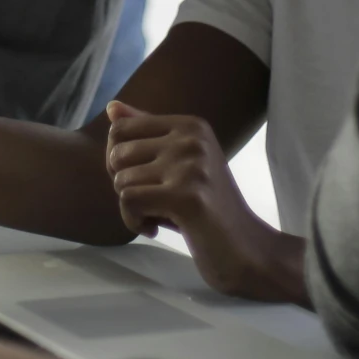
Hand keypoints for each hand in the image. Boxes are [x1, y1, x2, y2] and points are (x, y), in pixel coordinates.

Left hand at [105, 102, 305, 302]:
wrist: (247, 251)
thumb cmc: (206, 210)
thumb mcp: (177, 166)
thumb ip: (146, 135)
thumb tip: (112, 107)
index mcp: (191, 125)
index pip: (120, 128)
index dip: (118, 162)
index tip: (142, 182)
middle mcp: (192, 138)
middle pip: (117, 154)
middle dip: (123, 185)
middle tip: (150, 204)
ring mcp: (191, 165)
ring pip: (121, 180)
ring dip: (131, 209)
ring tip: (158, 217)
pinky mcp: (187, 196)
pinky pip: (129, 201)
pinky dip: (133, 222)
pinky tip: (154, 229)